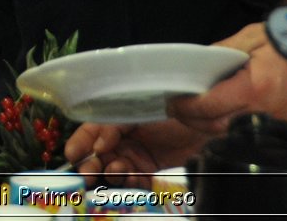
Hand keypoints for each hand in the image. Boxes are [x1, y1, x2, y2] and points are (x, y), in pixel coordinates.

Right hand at [65, 120, 207, 186]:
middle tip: (88, 173)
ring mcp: (136, 151)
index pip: (93, 127)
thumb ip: (119, 122)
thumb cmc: (178, 103)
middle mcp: (124, 133)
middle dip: (91, 163)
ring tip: (117, 173)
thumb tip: (100, 143)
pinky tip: (133, 181)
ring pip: (114, 167)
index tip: (73, 153)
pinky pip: (134, 179)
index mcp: (119, 113)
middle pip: (99, 151)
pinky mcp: (150, 167)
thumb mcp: (145, 106)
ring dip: (111, 173)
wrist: (213, 116)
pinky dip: (130, 183)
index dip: (82, 140)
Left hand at [167, 22, 286, 131]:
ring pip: (230, 133)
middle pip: (216, 126)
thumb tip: (199, 60)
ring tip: (193, 110)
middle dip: (192, 120)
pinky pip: (247, 132)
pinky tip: (219, 114)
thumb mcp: (253, 37)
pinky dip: (228, 126)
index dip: (188, 106)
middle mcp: (264, 112)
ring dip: (208, 125)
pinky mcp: (282, 128)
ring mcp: (274, 124)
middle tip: (177, 107)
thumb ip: (223, 49)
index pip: (210, 106)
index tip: (174, 100)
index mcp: (255, 88)